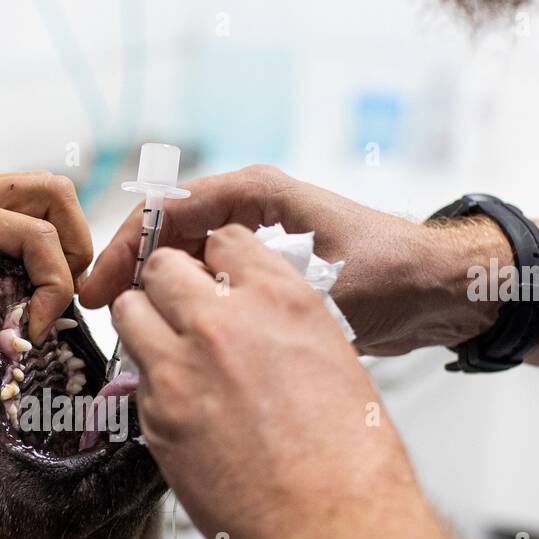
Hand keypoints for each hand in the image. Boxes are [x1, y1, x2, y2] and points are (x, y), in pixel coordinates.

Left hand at [0, 172, 92, 338]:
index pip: (34, 232)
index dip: (54, 281)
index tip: (35, 329)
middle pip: (53, 196)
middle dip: (76, 247)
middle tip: (62, 302)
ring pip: (39, 205)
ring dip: (59, 246)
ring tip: (46, 299)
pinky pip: (15, 223)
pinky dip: (34, 253)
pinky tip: (17, 294)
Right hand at [83, 165, 497, 354]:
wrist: (441, 292)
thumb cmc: (394, 275)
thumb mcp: (323, 284)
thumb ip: (259, 299)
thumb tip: (200, 322)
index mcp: (257, 196)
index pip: (168, 210)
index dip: (126, 249)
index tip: (100, 289)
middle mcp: (250, 214)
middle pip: (165, 235)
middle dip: (128, 272)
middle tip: (98, 315)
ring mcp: (254, 245)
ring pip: (180, 264)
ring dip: (151, 294)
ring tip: (124, 335)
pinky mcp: (261, 276)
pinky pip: (205, 287)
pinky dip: (182, 310)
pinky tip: (168, 343)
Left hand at [111, 224, 422, 538]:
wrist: (330, 529)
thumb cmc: (349, 458)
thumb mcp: (332, 358)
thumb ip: (282, 323)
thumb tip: (253, 318)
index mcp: (280, 298)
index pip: (225, 239)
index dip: (217, 260)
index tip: (216, 278)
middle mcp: (222, 322)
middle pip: (164, 266)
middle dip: (170, 284)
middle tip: (181, 312)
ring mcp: (179, 368)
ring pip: (131, 312)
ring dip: (146, 324)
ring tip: (171, 354)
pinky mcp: (154, 417)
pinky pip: (134, 378)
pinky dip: (150, 385)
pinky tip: (181, 409)